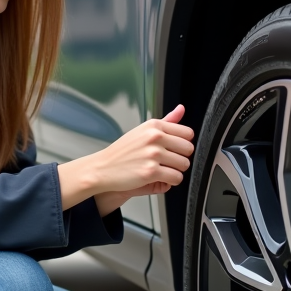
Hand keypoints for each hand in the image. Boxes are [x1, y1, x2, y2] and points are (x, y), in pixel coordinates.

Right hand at [58, 105, 194, 211]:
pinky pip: (176, 178)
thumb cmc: (122, 152)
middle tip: (168, 162)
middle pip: (188, 149)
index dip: (183, 144)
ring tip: (163, 171)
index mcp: (154, 126)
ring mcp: (153, 154)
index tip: (174, 149)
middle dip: (181, 158)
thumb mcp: (143, 131)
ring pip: (184, 165)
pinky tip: (160, 178)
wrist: (103, 168)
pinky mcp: (151, 172)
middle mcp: (154, 137)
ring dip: (176, 170)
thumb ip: (166, 121)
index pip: (187, 133)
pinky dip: (171, 181)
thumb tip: (181, 109)